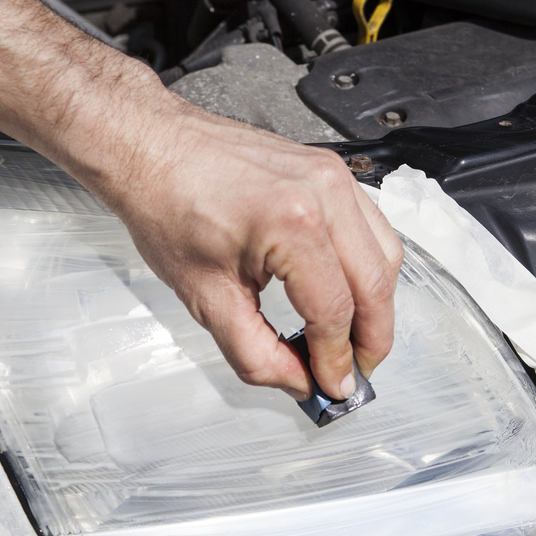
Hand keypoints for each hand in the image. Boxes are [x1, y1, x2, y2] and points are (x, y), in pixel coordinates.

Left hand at [73, 89, 403, 400]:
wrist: (150, 147)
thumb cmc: (166, 204)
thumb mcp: (205, 299)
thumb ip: (256, 353)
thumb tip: (297, 382)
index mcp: (292, 223)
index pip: (335, 312)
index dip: (336, 361)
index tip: (330, 387)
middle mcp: (324, 193)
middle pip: (376, 286)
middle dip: (370, 341)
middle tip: (353, 374)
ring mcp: (334, 176)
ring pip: (385, 257)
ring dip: (375, 306)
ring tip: (350, 340)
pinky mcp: (332, 171)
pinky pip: (372, 229)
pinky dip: (367, 269)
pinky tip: (345, 295)